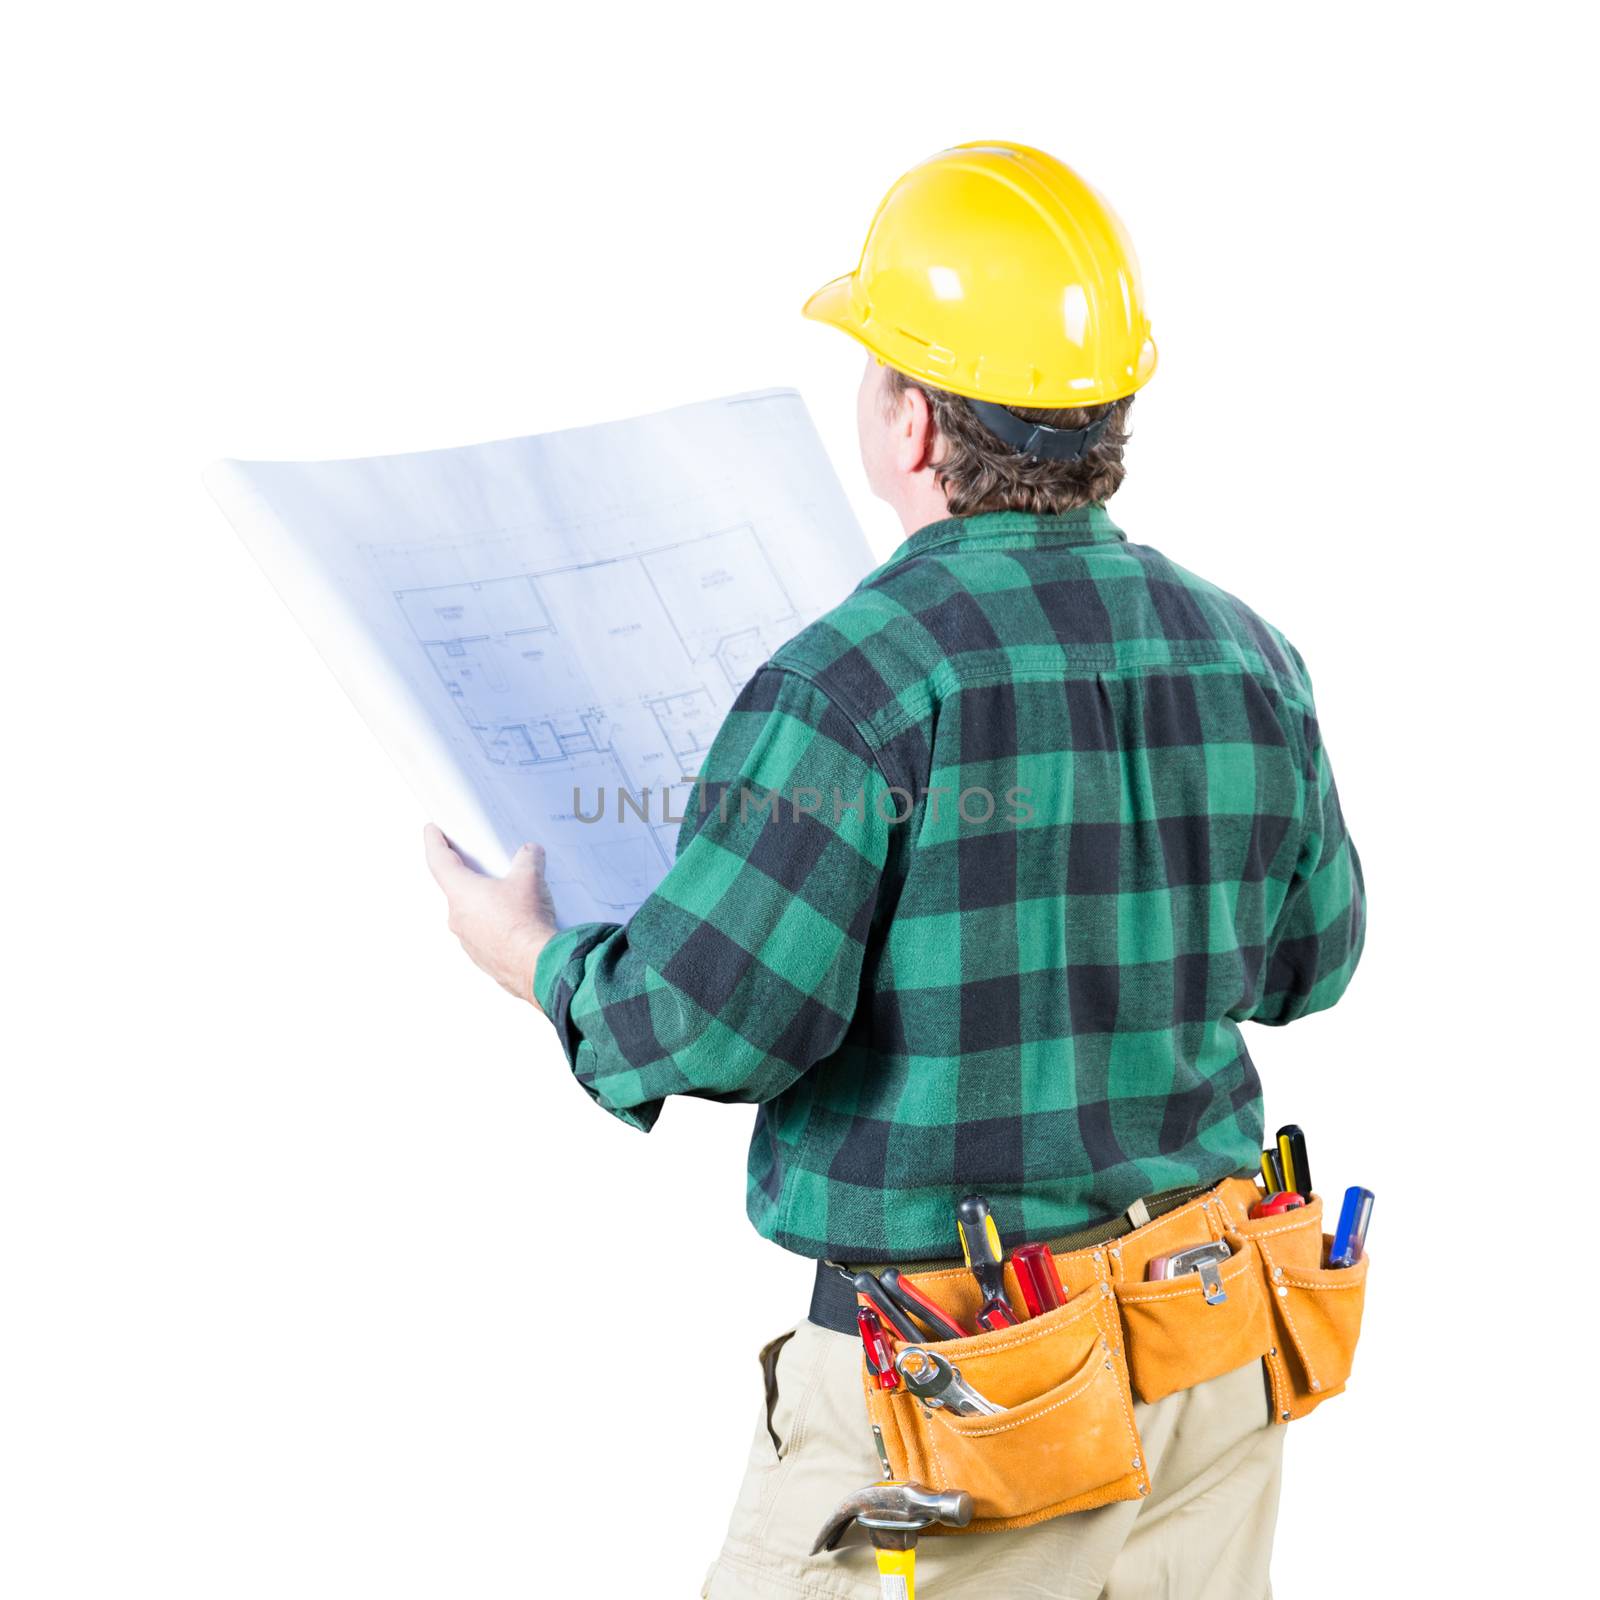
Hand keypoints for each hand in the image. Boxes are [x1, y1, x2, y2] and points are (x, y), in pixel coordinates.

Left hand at [423, 825, 557, 1004]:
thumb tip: (530, 852)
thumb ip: (528, 859)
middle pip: (457, 887)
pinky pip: (484, 933)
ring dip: (485, 902)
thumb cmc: (525, 923)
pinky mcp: (482, 957)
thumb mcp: (530, 879)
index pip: (439, 861)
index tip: (431, 831)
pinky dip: (496, 924)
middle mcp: (458, 917)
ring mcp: (468, 940)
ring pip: (472, 913)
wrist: (537, 965)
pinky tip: (517, 921)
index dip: (434, 842)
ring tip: (511, 895)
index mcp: (462, 892)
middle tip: (482, 861)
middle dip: (469, 874)